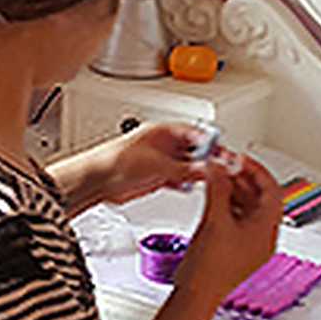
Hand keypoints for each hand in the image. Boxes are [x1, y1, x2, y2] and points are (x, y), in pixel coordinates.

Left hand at [71, 121, 210, 209]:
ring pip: (188, 165)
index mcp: (163, 131)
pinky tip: (192, 188)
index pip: (196, 132)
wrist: (96, 180)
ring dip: (198, 173)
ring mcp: (161, 161)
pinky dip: (186, 183)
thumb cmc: (115, 161)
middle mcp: (163, 145)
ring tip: (212, 181)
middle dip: (208, 159)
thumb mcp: (157, 165)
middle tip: (223, 170)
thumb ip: (184, 168)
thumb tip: (207, 169)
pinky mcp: (156, 177)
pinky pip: (179, 179)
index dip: (211, 143)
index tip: (224, 154)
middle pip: (195, 149)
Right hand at [175, 154, 283, 304]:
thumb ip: (217, 187)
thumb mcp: (213, 219)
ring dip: (235, 191)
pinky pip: (239, 220)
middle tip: (226, 165)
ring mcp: (250, 246)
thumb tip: (219, 167)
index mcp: (266, 232)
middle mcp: (263, 239)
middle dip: (244, 179)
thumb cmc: (208, 269)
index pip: (272, 191)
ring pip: (249, 209)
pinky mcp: (236, 250)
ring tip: (217, 177)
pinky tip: (214, 197)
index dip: (257, 170)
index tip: (239, 159)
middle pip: (262, 199)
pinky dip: (229, 205)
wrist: (195, 296)